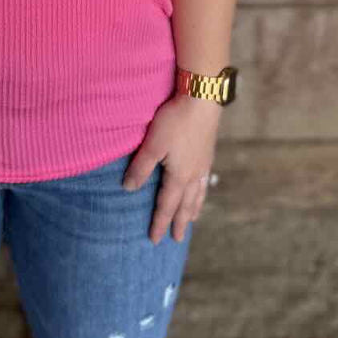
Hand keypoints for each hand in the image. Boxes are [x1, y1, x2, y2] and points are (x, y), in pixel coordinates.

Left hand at [122, 94, 220, 243]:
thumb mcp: (152, 145)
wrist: (203, 98)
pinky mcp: (208, 152)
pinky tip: (201, 188)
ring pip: (198, 194)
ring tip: (193, 219)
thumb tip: (129, 189)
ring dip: (194, 209)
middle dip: (180, 222)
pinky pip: (205, 181)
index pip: (166, 205)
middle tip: (177, 239)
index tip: (155, 239)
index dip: (159, 222)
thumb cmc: (175, 121)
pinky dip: (202, 192)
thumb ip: (141, 167)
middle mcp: (194, 175)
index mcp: (179, 177)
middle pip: (186, 204)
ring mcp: (203, 164)